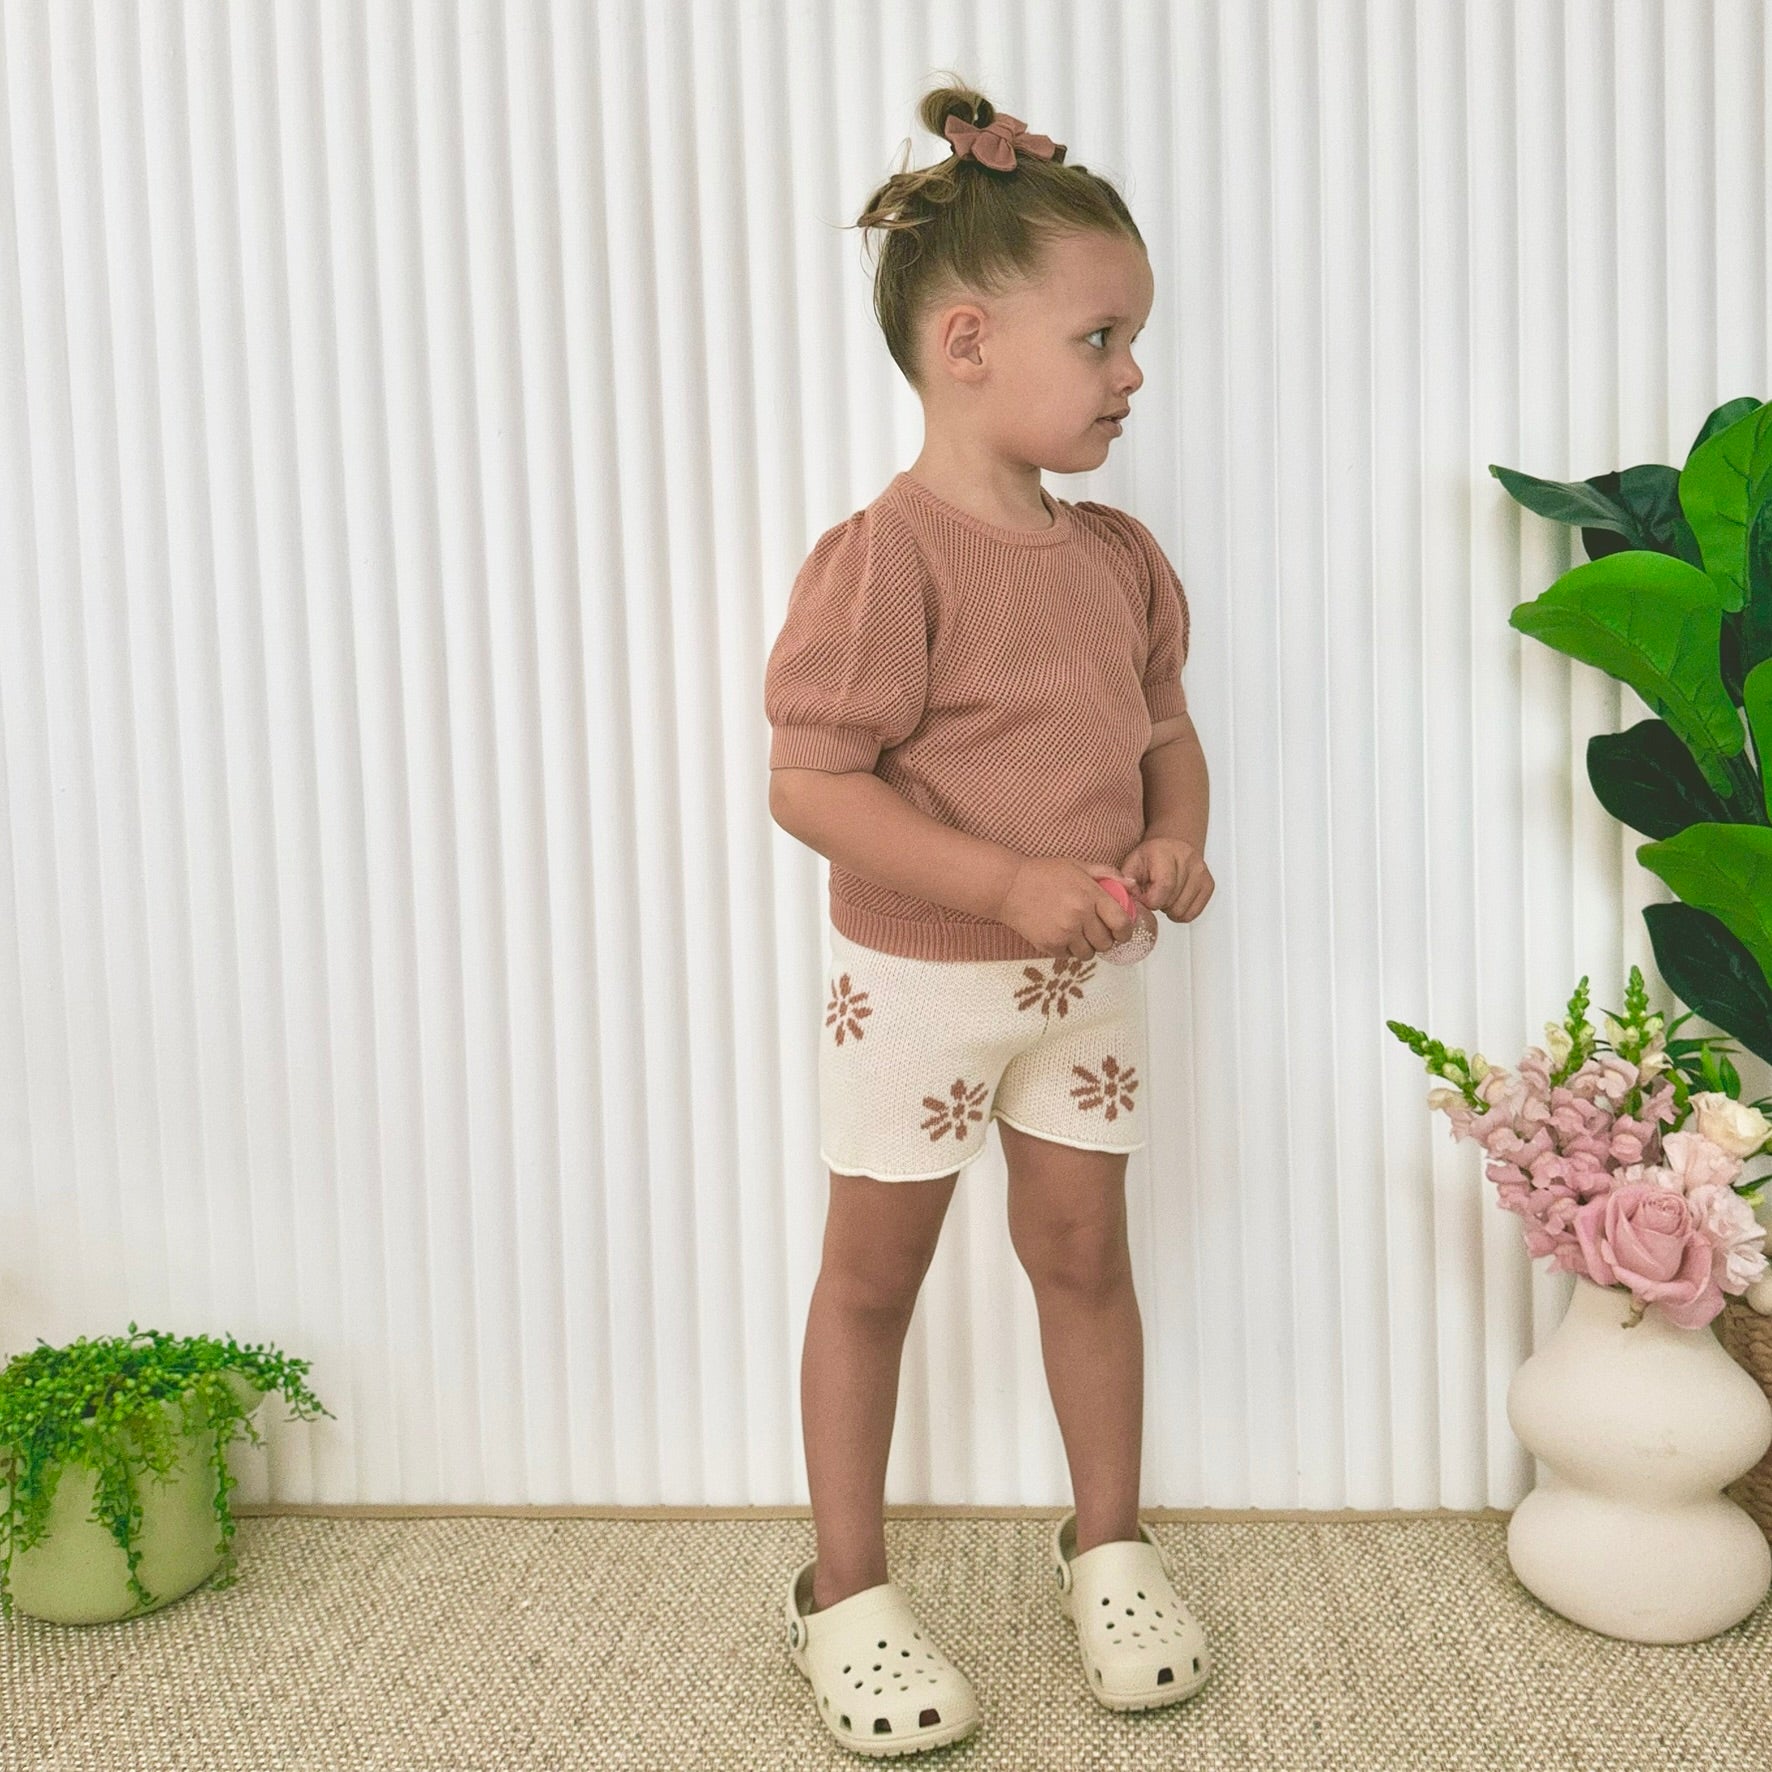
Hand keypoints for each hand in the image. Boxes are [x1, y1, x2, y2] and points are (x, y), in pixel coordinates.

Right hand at [994, 856, 1139, 961]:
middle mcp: (1080, 916)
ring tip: (1079, 934)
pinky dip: (1069, 950)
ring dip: (1088, 947)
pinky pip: (1069, 956)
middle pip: (1106, 943)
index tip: (1122, 932)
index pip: (1121, 923)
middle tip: (1098, 932)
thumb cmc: (1042, 874)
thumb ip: (1106, 874)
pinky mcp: (1049, 945)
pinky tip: (1062, 935)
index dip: (1126, 931)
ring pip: (1089, 954)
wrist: (1008, 887)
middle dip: (1106, 939)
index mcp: (1090, 895)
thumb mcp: (1077, 866)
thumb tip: (1132, 885)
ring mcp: (1064, 933)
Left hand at [1119, 835, 1212, 922]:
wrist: (1170, 848)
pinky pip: (1193, 913)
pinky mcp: (1209, 884)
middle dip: (1158, 904)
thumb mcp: (1131, 865)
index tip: (1144, 898)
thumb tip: (1127, 896)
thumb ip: (1126, 882)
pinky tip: (1174, 900)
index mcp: (1165, 853)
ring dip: (1169, 909)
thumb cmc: (1149, 858)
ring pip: (1183, 911)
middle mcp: (1187, 859)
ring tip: (1164, 895)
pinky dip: (1181, 913)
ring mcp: (1201, 872)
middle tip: (1153, 893)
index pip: (1164, 888)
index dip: (1150, 901)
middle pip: (1172, 902)